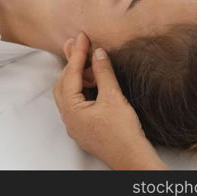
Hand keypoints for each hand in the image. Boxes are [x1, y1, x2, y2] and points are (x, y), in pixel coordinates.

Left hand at [53, 32, 166, 169]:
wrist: (132, 158)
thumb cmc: (123, 132)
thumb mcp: (113, 97)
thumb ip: (103, 73)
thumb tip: (98, 53)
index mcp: (70, 109)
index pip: (70, 74)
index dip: (78, 53)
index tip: (82, 36)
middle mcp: (68, 117)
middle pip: (64, 82)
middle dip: (72, 62)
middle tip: (78, 43)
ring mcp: (75, 123)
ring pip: (70, 92)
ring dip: (77, 74)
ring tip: (87, 58)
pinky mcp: (85, 127)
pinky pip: (78, 101)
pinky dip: (83, 87)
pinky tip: (93, 79)